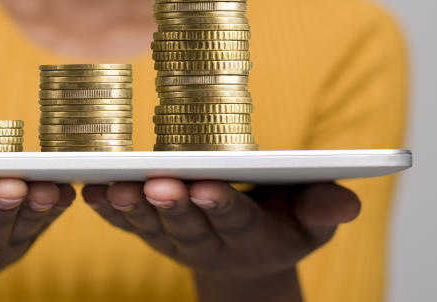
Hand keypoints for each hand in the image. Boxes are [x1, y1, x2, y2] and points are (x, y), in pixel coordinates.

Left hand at [81, 180, 359, 301]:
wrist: (248, 254)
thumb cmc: (285, 221)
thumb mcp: (313, 219)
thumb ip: (325, 209)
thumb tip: (346, 204)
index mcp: (254, 237)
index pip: (237, 221)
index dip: (221, 205)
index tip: (206, 186)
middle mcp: (211, 242)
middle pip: (189, 224)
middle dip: (173, 203)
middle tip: (158, 183)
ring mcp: (177, 240)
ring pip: (153, 226)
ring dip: (134, 207)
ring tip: (117, 186)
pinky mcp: (152, 233)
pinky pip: (126, 224)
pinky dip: (107, 210)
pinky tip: (89, 191)